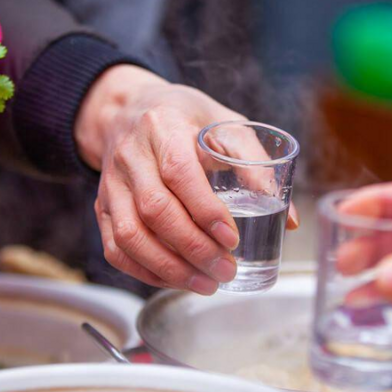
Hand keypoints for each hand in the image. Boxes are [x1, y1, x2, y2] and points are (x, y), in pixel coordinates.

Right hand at [75, 64, 297, 293]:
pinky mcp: (102, 205)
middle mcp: (131, 154)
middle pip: (154, 209)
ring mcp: (112, 183)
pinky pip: (115, 247)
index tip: (232, 238)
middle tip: (225, 269)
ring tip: (205, 283)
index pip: (178, 171)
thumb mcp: (227, 125)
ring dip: (168, 267)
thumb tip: (289, 218)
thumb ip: (258, 165)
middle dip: (193, 247)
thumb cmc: (187, 118)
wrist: (130, 108)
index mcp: (165, 125)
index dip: (205, 209)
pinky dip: (144, 271)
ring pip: (130, 234)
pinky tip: (174, 280)